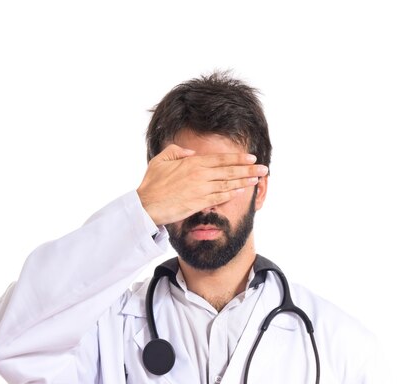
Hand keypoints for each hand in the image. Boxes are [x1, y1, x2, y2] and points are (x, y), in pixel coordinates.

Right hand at [137, 144, 267, 225]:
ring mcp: (201, 190)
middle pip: (229, 171)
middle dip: (249, 170)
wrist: (147, 205)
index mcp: (192, 162)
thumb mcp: (161, 160)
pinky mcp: (199, 203)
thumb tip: (190, 152)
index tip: (251, 158)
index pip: (221, 159)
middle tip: (264, 168)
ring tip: (257, 180)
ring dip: (244, 182)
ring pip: (228, 184)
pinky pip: (220, 198)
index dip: (238, 159)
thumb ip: (176, 151)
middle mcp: (200, 175)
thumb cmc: (152, 184)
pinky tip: (241, 192)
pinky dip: (232, 194)